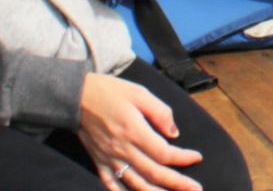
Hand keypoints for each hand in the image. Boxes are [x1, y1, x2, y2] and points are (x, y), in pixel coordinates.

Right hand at [78, 73, 202, 190]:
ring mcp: (109, 158)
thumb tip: (174, 133)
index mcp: (134, 131)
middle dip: (178, 184)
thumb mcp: (140, 93)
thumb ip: (160, 112)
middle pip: (154, 173)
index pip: (164, 153)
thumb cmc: (110, 92)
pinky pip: (111, 184)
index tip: (197, 157)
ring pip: (136, 184)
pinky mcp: (99, 161)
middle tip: (196, 189)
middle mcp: (122, 149)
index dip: (183, 158)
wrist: (76, 96)